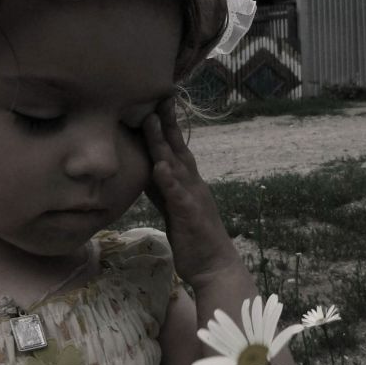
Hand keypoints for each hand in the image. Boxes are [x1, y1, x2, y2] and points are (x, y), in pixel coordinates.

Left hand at [143, 99, 240, 287]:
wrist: (215, 267)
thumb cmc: (194, 241)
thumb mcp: (174, 210)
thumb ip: (163, 189)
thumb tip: (150, 170)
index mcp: (188, 184)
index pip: (175, 151)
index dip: (166, 127)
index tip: (157, 103)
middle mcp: (193, 186)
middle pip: (177, 149)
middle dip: (167, 123)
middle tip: (158, 96)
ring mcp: (192, 199)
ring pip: (175, 166)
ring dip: (163, 144)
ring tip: (151, 121)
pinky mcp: (190, 216)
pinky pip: (178, 197)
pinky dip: (169, 181)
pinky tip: (160, 168)